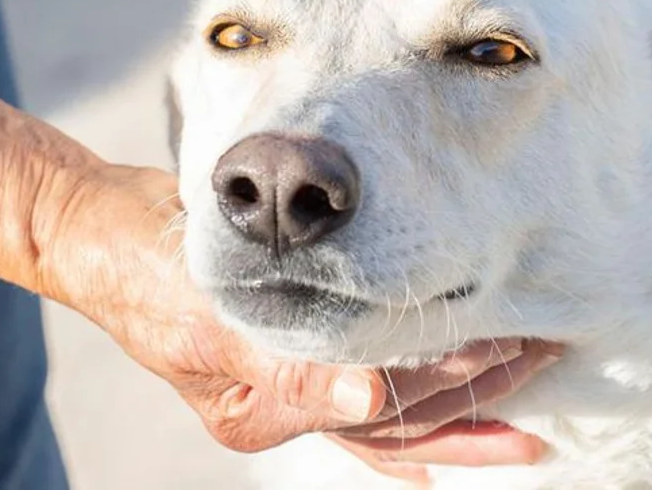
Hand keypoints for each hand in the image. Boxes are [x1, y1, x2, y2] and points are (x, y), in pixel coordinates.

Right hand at [37, 162, 561, 480]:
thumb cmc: (147, 271)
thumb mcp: (206, 320)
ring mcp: (294, 384)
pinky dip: (419, 410)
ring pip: (396, 413)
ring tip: (532, 379)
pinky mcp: (299, 350)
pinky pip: (373, 393)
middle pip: (398, 420)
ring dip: (464, 399)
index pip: (377, 411)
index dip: (445, 385)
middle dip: (473, 397)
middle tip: (543, 358)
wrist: (108, 232)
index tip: (504, 349)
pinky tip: (466, 419)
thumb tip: (369, 405)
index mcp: (263, 408)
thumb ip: (286, 369)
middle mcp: (287, 405)